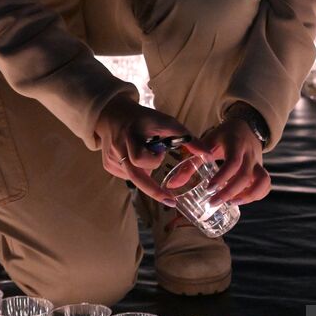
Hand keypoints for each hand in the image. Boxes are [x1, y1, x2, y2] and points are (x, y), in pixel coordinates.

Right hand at [93, 94, 211, 205]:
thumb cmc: (145, 119)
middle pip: (135, 177)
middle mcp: (118, 148)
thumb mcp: (166, 122)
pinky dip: (136, 171)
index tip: (162, 151)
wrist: (112, 115)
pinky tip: (136, 158)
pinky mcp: (107, 165)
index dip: (154, 160)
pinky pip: (127, 176)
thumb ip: (187, 138)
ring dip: (146, 171)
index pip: (140, 158)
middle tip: (171, 201)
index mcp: (132, 135)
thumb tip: (208, 155)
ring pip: (133, 177)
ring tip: (146, 152)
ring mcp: (110, 159)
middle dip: (154, 191)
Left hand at [198, 117, 270, 206]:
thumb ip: (192, 162)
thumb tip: (173, 184)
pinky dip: (256, 195)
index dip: (222, 177)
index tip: (209, 189)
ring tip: (231, 203)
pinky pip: (265, 185)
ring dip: (249, 195)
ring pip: (262, 181)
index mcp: (236, 144)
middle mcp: (250, 154)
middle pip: (246, 176)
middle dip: (230, 192)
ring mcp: (258, 162)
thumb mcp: (207, 143)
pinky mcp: (261, 170)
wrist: (245, 126)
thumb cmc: (224, 136)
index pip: (233, 162)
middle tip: (214, 202)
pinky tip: (240, 200)